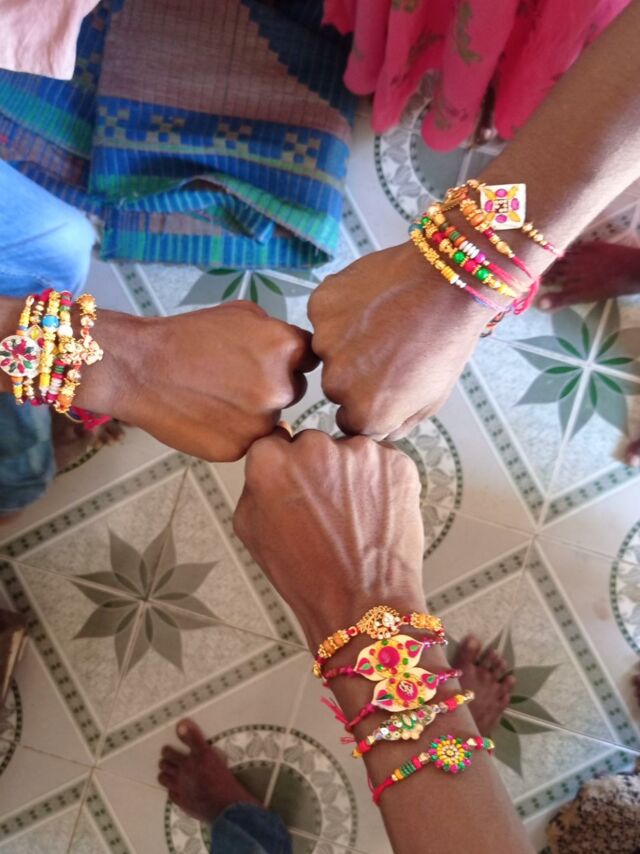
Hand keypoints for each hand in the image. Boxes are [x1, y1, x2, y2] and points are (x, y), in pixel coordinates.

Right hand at [77, 301, 316, 460]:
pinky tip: (210, 415)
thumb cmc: (190, 335)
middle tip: (237, 378)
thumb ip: (277, 331)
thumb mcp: (242, 313)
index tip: (271, 360)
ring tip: (219, 396)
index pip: (311, 359)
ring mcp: (262, 422)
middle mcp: (282, 387)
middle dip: (273, 385)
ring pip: (273, 418)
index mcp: (287, 348)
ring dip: (255, 411)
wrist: (142, 367)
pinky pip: (249, 440)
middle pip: (296, 390)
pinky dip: (235, 431)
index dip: (290, 360)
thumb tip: (297, 349)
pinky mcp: (240, 447)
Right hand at [233, 428, 424, 647]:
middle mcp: (315, 447)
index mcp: (271, 461)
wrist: (363, 605)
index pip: (274, 442)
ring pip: (350, 451)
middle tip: (326, 510)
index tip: (294, 488)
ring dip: (350, 474)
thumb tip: (269, 456)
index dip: (284, 468)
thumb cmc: (307, 576)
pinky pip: (383, 462)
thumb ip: (254, 483)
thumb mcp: (250, 531)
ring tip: (353, 517)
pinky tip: (374, 515)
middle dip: (317, 468)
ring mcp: (359, 452)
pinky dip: (381, 481)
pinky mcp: (396, 462)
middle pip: (313, 443)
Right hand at [308, 240, 492, 438]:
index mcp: (364, 414)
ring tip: (382, 321)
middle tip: (388, 346)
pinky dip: (340, 310)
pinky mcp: (320, 307)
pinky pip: (324, 315)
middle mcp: (336, 385)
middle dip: (356, 372)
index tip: (385, 379)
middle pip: (336, 386)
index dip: (368, 400)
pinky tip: (371, 301)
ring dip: (347, 340)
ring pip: (328, 349)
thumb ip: (397, 424)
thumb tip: (375, 431)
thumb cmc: (445, 342)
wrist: (447, 282)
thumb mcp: (432, 399)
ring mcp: (324, 343)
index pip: (349, 420)